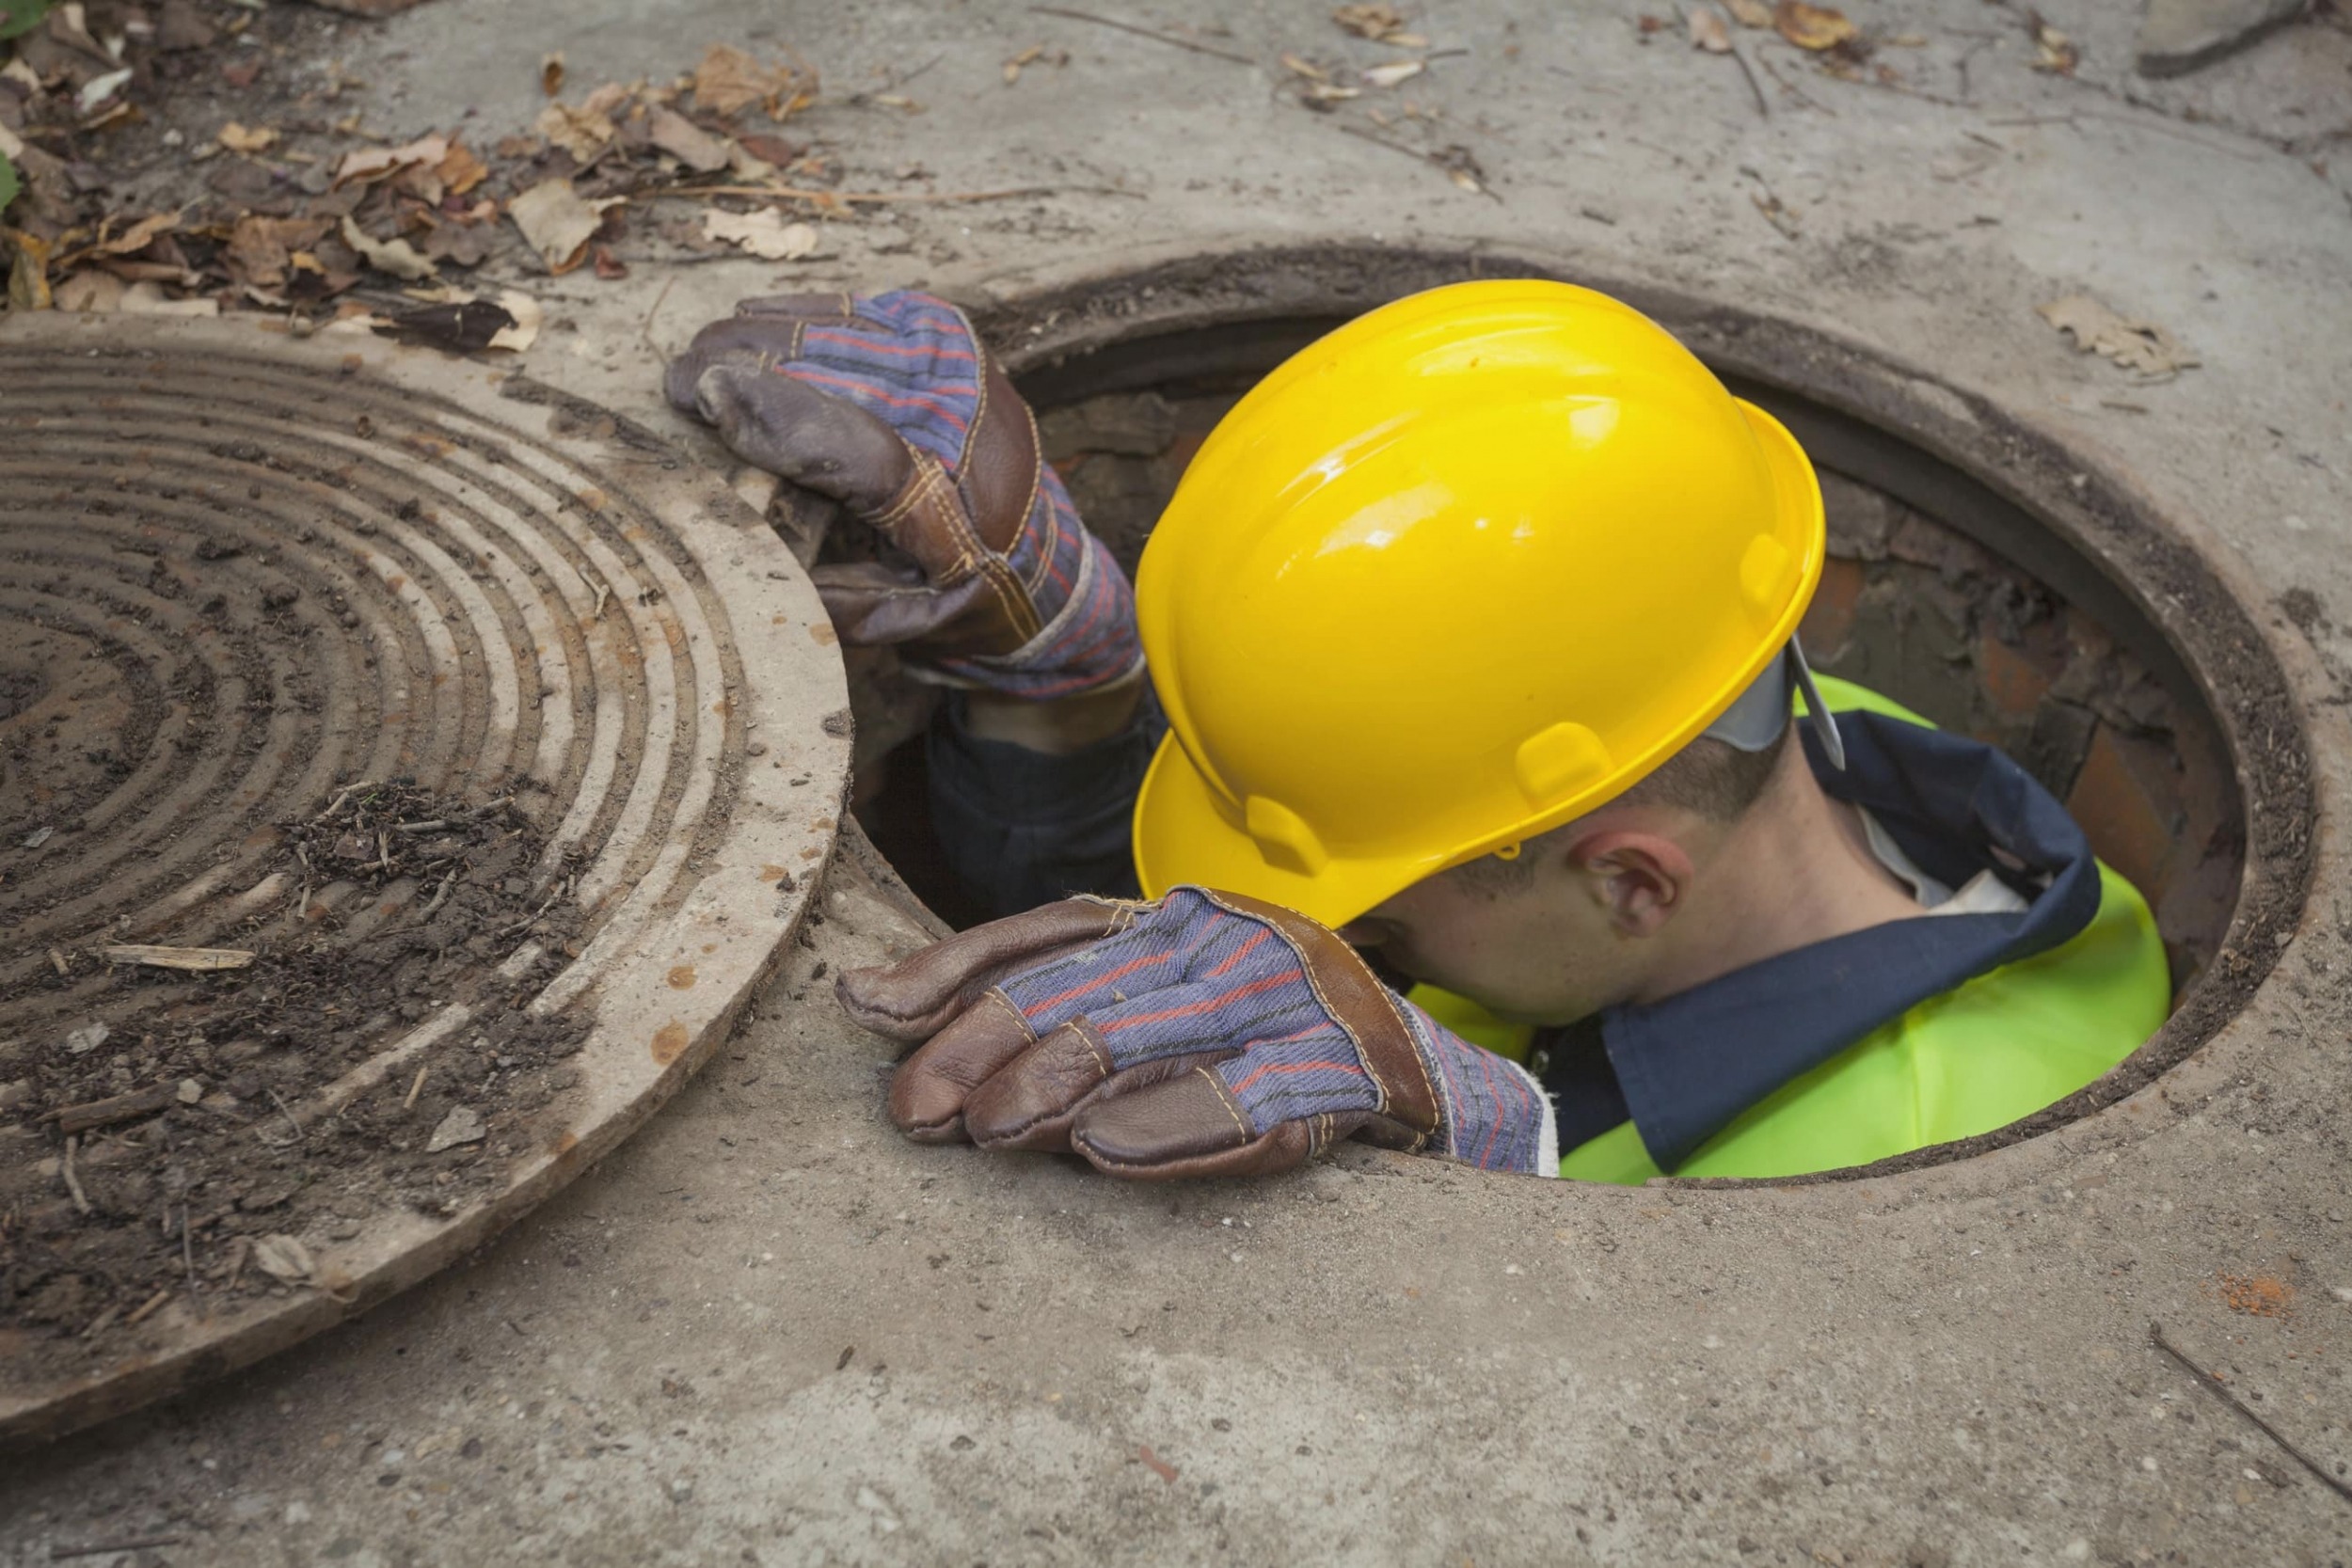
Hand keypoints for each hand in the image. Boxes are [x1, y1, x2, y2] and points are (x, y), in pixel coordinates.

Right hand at [665, 290, 1142, 699]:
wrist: (1046, 556)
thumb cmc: (963, 596)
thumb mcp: (902, 620)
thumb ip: (830, 596)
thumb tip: (742, 552)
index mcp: (956, 509)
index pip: (860, 450)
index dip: (777, 417)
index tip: (706, 397)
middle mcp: (965, 423)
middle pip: (835, 371)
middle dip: (743, 366)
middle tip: (679, 384)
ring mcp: (959, 365)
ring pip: (837, 330)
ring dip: (758, 337)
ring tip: (703, 362)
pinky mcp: (947, 334)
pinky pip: (853, 310)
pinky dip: (795, 317)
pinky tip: (750, 327)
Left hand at [836, 887, 1557, 1179]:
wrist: (1445, 1094)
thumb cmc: (1272, 1058)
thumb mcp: (1163, 1014)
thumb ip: (1049, 1008)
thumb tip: (872, 1004)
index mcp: (1186, 917)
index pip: (1053, 929)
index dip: (956, 968)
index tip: (869, 1013)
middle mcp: (1238, 940)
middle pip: (1091, 982)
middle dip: (988, 1043)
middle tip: (917, 1108)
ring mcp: (1300, 1000)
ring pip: (1161, 1031)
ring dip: (1064, 1083)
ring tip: (991, 1131)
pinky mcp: (1353, 1073)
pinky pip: (1254, 1104)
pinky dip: (1175, 1131)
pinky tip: (1107, 1156)